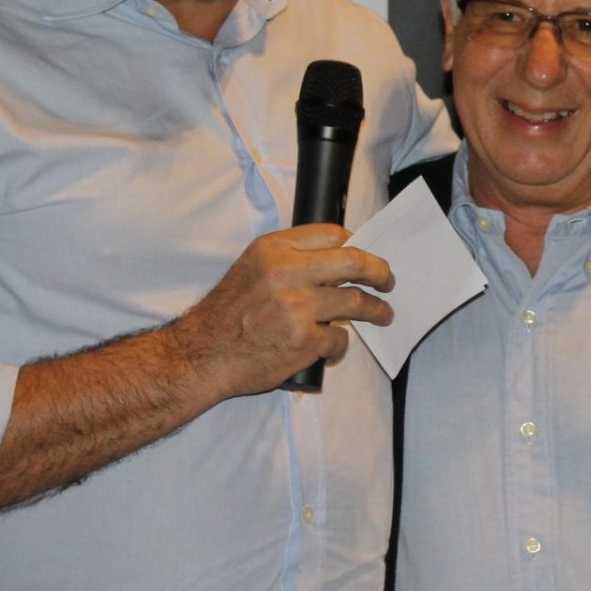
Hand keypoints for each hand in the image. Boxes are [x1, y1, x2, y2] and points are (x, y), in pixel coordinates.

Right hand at [171, 224, 394, 398]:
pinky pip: (341, 339)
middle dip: (380, 272)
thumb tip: (336, 256)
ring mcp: (298, 308)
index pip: (332, 234)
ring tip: (383, 315)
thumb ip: (289, 258)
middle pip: (354, 262)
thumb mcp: (251, 267)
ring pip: (356, 303)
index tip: (364, 256)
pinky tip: (332, 348)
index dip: (355, 244)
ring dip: (376, 311)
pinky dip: (341, 345)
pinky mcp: (305, 341)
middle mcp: (286, 272)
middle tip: (388, 280)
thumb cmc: (227, 314)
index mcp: (273, 249)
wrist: (202, 355)